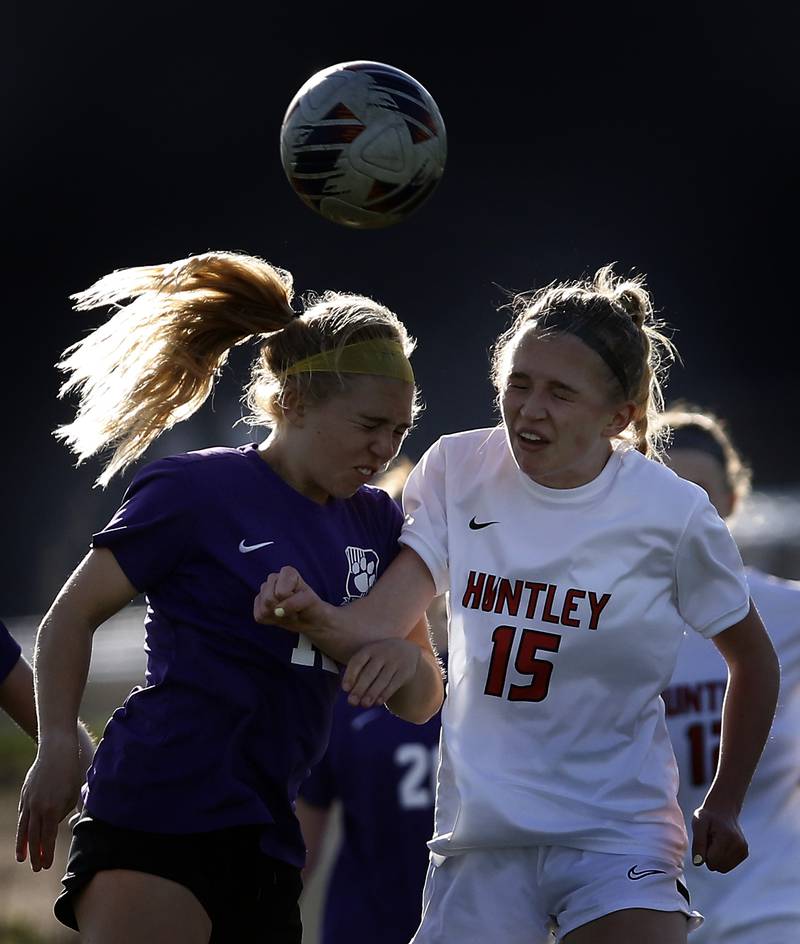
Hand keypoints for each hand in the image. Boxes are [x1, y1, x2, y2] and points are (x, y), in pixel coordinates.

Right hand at [16, 739, 82, 870]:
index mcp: (52, 810)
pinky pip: (23, 815)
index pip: (48, 838)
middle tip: (36, 868)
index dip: (47, 853)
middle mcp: (38, 808)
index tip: (46, 866)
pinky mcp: (25, 794)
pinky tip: (23, 835)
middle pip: (34, 837)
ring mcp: (29, 801)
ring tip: (22, 858)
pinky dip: (22, 827)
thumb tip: (55, 827)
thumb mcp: (72, 795)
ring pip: (24, 828)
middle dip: (35, 854)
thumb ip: (63, 813)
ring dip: (23, 845)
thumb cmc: (70, 772)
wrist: (56, 751)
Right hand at [254, 566, 331, 636]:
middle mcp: (274, 578)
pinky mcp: (259, 604)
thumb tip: (277, 611)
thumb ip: (295, 602)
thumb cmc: (311, 606)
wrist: (310, 619)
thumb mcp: (309, 602)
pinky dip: (271, 620)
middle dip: (283, 609)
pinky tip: (280, 616)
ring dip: (278, 616)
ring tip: (288, 612)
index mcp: (287, 573)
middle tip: (295, 609)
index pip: (281, 592)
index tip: (301, 599)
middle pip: (269, 599)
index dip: (291, 601)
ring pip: (263, 608)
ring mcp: (264, 590)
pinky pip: (259, 616)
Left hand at [342, 638, 420, 707]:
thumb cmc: (379, 659)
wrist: (407, 651)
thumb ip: (358, 671)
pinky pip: (394, 684)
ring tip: (364, 704)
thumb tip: (348, 691)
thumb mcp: (369, 657)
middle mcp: (382, 653)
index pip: (358, 661)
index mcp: (369, 649)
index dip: (350, 675)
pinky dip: (385, 694)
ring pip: (382, 680)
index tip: (345, 689)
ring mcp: (395, 662)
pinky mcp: (405, 671)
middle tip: (352, 702)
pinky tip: (378, 702)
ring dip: (372, 693)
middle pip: (370, 672)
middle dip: (360, 688)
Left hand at [691, 801, 748, 872]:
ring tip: (715, 842)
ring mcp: (743, 850)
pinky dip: (722, 858)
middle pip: (717, 867)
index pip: (711, 862)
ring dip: (716, 858)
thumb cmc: (708, 816)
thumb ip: (698, 844)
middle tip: (709, 840)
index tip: (705, 839)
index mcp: (728, 838)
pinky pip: (728, 866)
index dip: (703, 853)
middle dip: (710, 856)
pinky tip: (722, 844)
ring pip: (723, 868)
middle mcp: (739, 846)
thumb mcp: (698, 824)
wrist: (723, 808)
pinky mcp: (744, 853)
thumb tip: (698, 863)